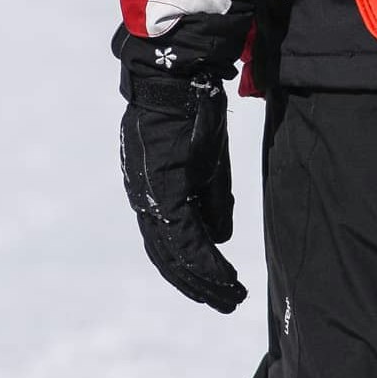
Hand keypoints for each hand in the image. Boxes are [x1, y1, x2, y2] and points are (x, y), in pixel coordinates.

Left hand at [116, 37, 247, 312]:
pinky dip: (203, 263)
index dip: (193, 270)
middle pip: (168, 257)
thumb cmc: (193, 108)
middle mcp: (145, 199)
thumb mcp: (208, 161)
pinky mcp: (162, 188)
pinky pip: (181, 238)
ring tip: (231, 298)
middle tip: (227, 304)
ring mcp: (150, 195)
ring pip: (173, 254)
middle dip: (199, 285)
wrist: (178, 73)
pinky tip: (223, 276)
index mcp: (154, 191)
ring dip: (204, 281)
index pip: (169, 243)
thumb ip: (213, 199)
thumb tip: (220, 239)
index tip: (220, 288)